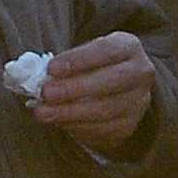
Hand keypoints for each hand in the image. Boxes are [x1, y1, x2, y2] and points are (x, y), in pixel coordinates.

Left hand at [34, 30, 157, 153]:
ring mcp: (138, 102)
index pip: (107, 50)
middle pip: (112, 81)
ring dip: (70, 112)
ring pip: (106, 110)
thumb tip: (37, 78)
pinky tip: (59, 122)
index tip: (52, 69)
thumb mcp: (82, 56)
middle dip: (75, 88)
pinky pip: (104, 130)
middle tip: (47, 93)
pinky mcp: (129, 125)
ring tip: (43, 112)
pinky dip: (78, 127)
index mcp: (128, 47)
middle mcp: (140, 73)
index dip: (79, 60)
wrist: (114, 89)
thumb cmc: (91, 67)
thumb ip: (65, 64)